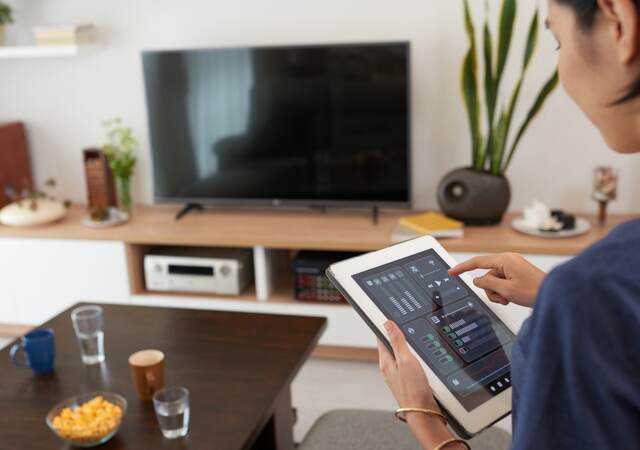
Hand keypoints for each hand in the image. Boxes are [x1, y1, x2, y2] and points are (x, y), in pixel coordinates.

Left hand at [378, 321, 456, 448]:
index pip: (381, 337)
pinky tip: (420, 356)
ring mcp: (399, 375)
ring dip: (405, 346)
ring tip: (409, 335)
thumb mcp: (406, 360)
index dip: (384, 325)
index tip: (386, 315)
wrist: (424, 413)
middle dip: (395, 334)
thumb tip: (388, 324)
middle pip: (391, 345)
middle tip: (400, 322)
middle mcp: (390, 368)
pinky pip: (408, 363)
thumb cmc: (414, 390)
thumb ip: (397, 341)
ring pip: (400, 354)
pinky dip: (413, 357)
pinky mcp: (408, 381)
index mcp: (386, 361)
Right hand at [449, 252, 544, 307]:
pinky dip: (504, 291)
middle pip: (486, 275)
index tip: (452, 272)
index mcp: (505, 260)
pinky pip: (502, 281)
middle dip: (491, 289)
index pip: (477, 262)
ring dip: (498, 292)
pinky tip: (513, 297)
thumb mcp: (506, 290)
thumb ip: (487, 284)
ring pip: (493, 281)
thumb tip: (477, 280)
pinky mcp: (517, 273)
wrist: (555, 295)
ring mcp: (513, 266)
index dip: (462, 268)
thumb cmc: (536, 291)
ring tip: (509, 299)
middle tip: (502, 298)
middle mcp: (508, 260)